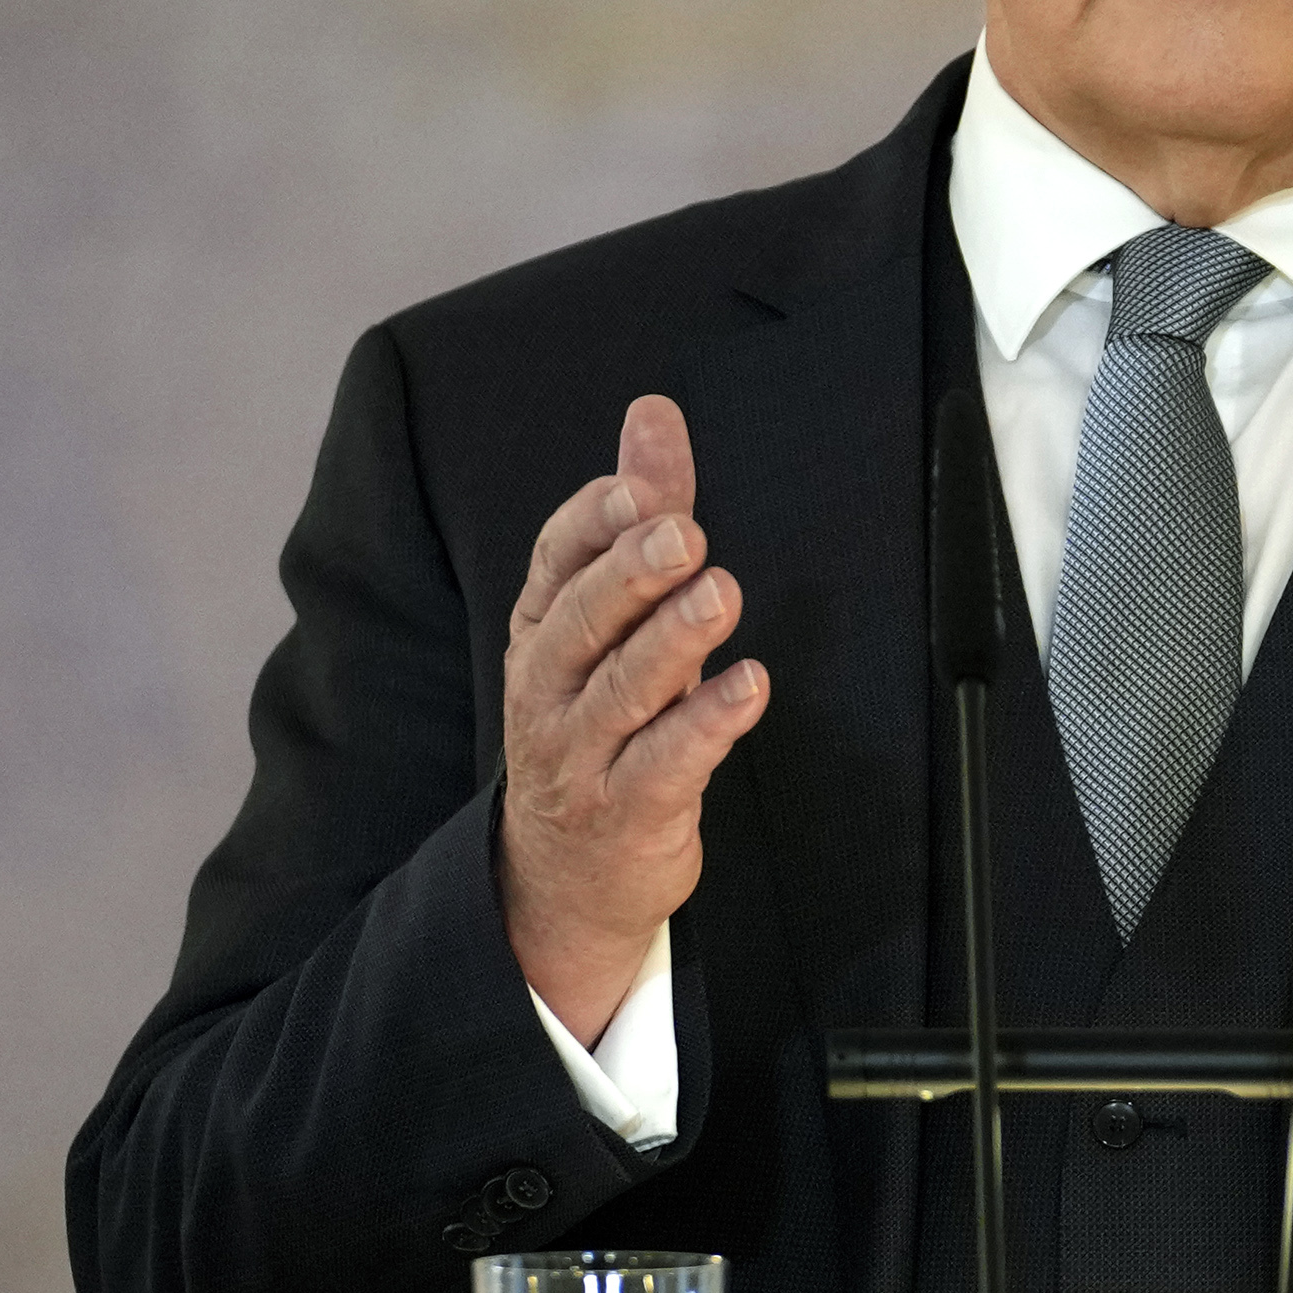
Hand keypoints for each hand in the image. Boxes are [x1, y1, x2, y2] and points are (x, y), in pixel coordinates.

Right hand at [497, 394, 767, 1041]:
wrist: (564, 876)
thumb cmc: (598, 724)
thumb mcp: (612, 619)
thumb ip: (637, 517)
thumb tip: (653, 415)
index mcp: (543, 630)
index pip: (554, 562)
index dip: (593, 521)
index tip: (640, 486)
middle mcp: (550, 687)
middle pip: (581, 621)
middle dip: (631, 573)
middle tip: (684, 532)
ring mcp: (582, 754)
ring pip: (621, 690)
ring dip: (672, 640)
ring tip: (721, 594)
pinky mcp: (627, 810)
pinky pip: (665, 762)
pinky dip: (707, 723)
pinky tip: (749, 687)